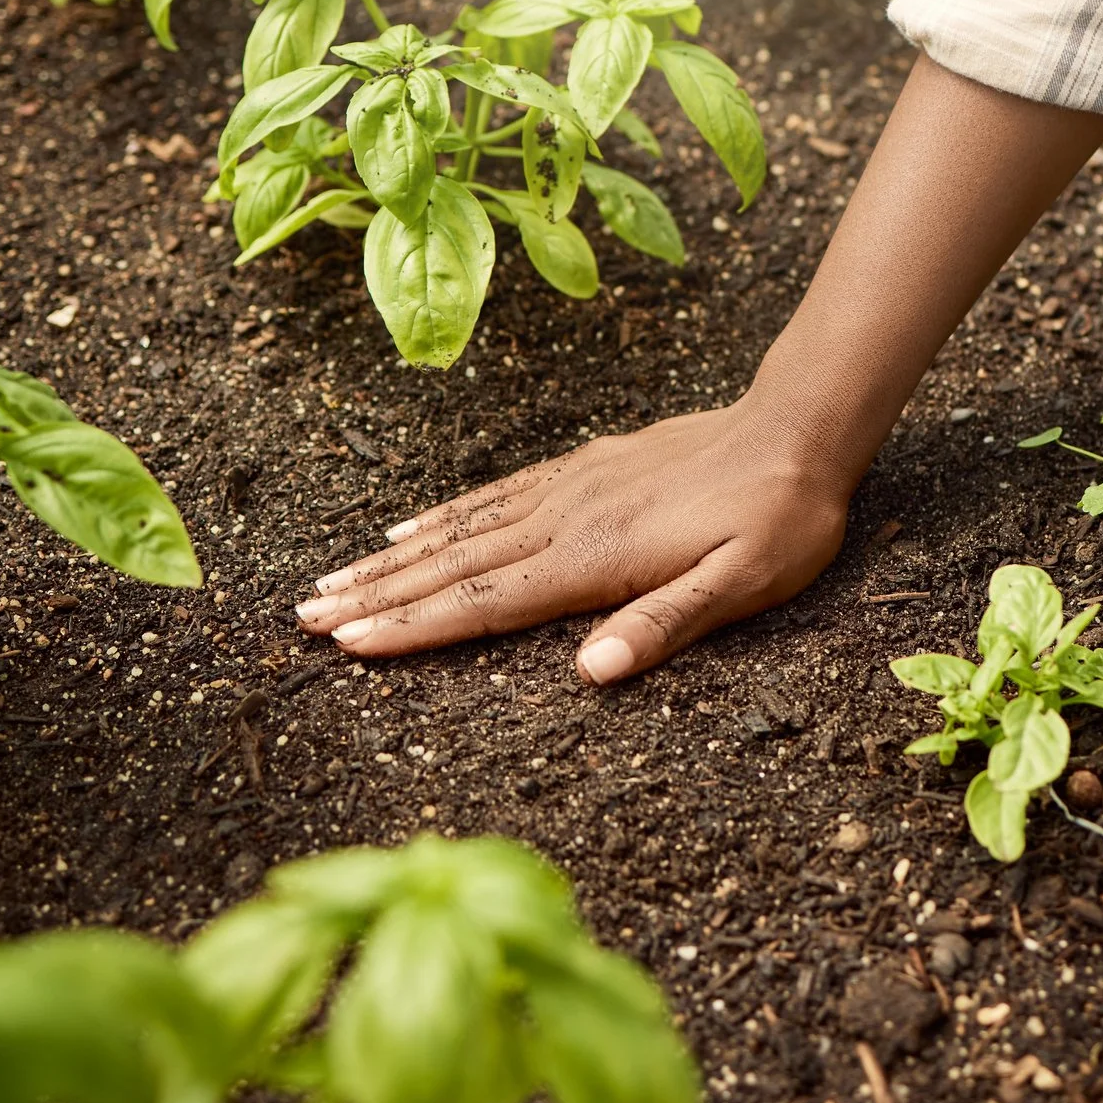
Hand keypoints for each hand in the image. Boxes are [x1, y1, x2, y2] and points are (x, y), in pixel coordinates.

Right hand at [292, 401, 851, 684]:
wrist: (797, 429)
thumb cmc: (778, 518)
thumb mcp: (743, 584)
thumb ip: (665, 624)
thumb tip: (593, 673)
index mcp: (594, 558)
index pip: (485, 602)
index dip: (415, 627)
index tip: (350, 645)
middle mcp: (564, 520)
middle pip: (452, 566)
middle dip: (376, 596)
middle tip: (305, 619)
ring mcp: (566, 490)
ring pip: (460, 531)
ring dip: (390, 561)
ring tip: (331, 581)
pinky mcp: (579, 470)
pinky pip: (492, 496)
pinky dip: (441, 517)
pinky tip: (406, 530)